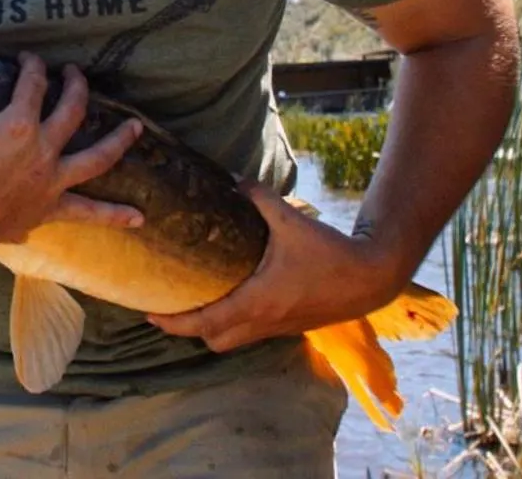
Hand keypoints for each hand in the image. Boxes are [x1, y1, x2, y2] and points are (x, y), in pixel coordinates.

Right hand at [0, 45, 143, 262]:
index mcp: (17, 126)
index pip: (33, 84)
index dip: (32, 65)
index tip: (28, 59)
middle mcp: (43, 151)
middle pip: (73, 110)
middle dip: (77, 86)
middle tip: (75, 73)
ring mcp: (51, 182)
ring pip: (97, 157)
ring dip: (119, 140)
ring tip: (137, 126)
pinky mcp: (50, 209)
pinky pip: (88, 213)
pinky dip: (114, 216)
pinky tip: (140, 217)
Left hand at [146, 176, 404, 352]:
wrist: (371, 278)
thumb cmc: (329, 252)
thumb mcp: (291, 220)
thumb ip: (259, 197)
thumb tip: (233, 178)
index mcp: (256, 301)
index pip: (204, 322)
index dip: (174, 322)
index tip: (150, 314)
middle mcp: (263, 321)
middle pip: (214, 341)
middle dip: (187, 331)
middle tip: (168, 310)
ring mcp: (278, 328)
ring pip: (233, 341)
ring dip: (212, 330)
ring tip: (196, 306)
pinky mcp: (290, 326)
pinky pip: (252, 334)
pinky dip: (234, 325)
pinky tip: (233, 300)